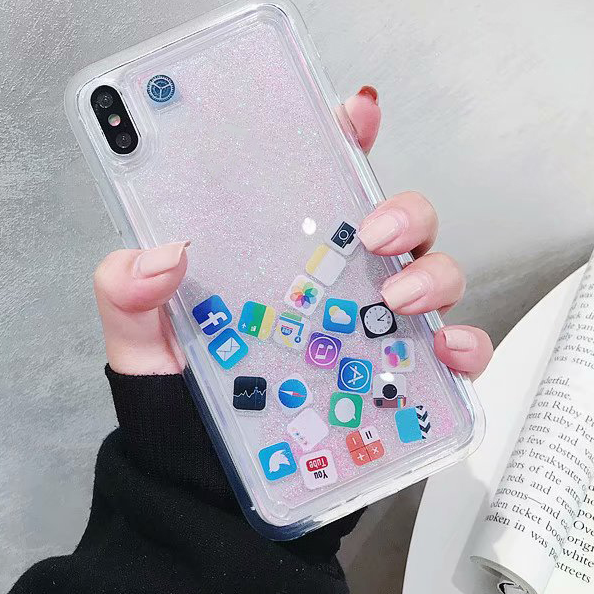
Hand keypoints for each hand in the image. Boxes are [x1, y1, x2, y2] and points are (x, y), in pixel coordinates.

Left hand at [93, 86, 492, 378]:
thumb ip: (130, 291)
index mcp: (282, 249)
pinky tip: (446, 352)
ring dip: (430, 276)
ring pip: (432, 273)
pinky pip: (451, 351)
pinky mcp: (398, 375)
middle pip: (396, 218)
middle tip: (373, 232)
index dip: (347, 134)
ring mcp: (372, 325)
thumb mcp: (143, 336)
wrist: (206, 481)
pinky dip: (463, 346)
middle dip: (402, 210)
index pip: (323, 176)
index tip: (357, 112)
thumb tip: (156, 256)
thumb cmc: (185, 394)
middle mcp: (337, 278)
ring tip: (396, 301)